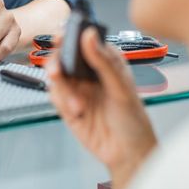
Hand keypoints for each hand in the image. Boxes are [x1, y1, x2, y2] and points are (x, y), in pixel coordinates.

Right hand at [47, 27, 157, 188]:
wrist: (128, 154)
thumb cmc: (133, 119)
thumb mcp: (121, 88)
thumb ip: (103, 61)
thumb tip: (89, 35)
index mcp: (106, 62)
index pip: (85, 41)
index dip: (72, 36)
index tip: (62, 35)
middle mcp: (89, 73)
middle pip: (64, 56)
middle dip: (57, 61)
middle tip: (57, 69)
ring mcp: (77, 90)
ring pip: (57, 77)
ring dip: (62, 88)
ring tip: (75, 103)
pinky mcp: (68, 107)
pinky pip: (56, 97)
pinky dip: (63, 102)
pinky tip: (77, 111)